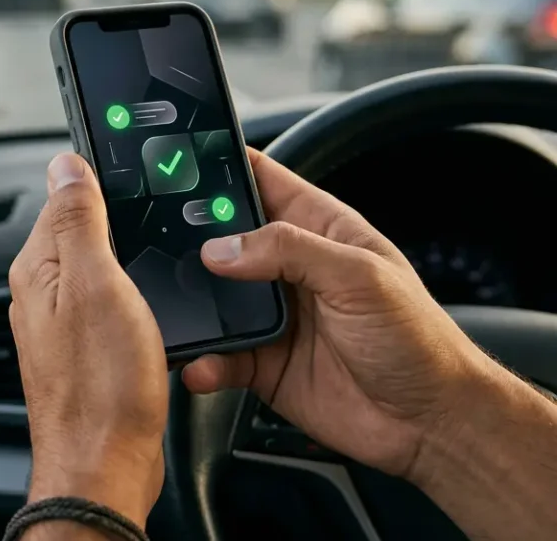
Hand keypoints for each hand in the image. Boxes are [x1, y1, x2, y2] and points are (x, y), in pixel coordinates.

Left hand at [8, 153, 167, 528]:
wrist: (105, 465)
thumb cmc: (100, 386)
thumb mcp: (96, 283)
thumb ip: (79, 221)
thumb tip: (65, 164)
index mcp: (38, 268)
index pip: (65, 197)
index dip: (103, 180)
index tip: (140, 173)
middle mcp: (43, 293)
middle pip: (84, 232)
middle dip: (121, 220)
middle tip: (162, 219)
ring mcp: (65, 324)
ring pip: (101, 269)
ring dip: (131, 259)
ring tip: (162, 259)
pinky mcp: (89, 350)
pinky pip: (111, 304)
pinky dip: (135, 296)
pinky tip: (156, 303)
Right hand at [182, 149, 490, 478]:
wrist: (429, 423)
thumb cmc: (418, 340)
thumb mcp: (360, 277)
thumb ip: (289, 250)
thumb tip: (223, 247)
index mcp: (319, 229)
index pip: (262, 181)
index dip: (223, 167)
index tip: (180, 165)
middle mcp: (289, 268)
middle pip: (222, 238)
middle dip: (189, 238)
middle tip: (158, 241)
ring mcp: (272, 316)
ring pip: (211, 299)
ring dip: (190, 305)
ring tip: (172, 308)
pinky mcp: (261, 363)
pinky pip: (218, 356)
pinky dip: (204, 360)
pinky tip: (203, 363)